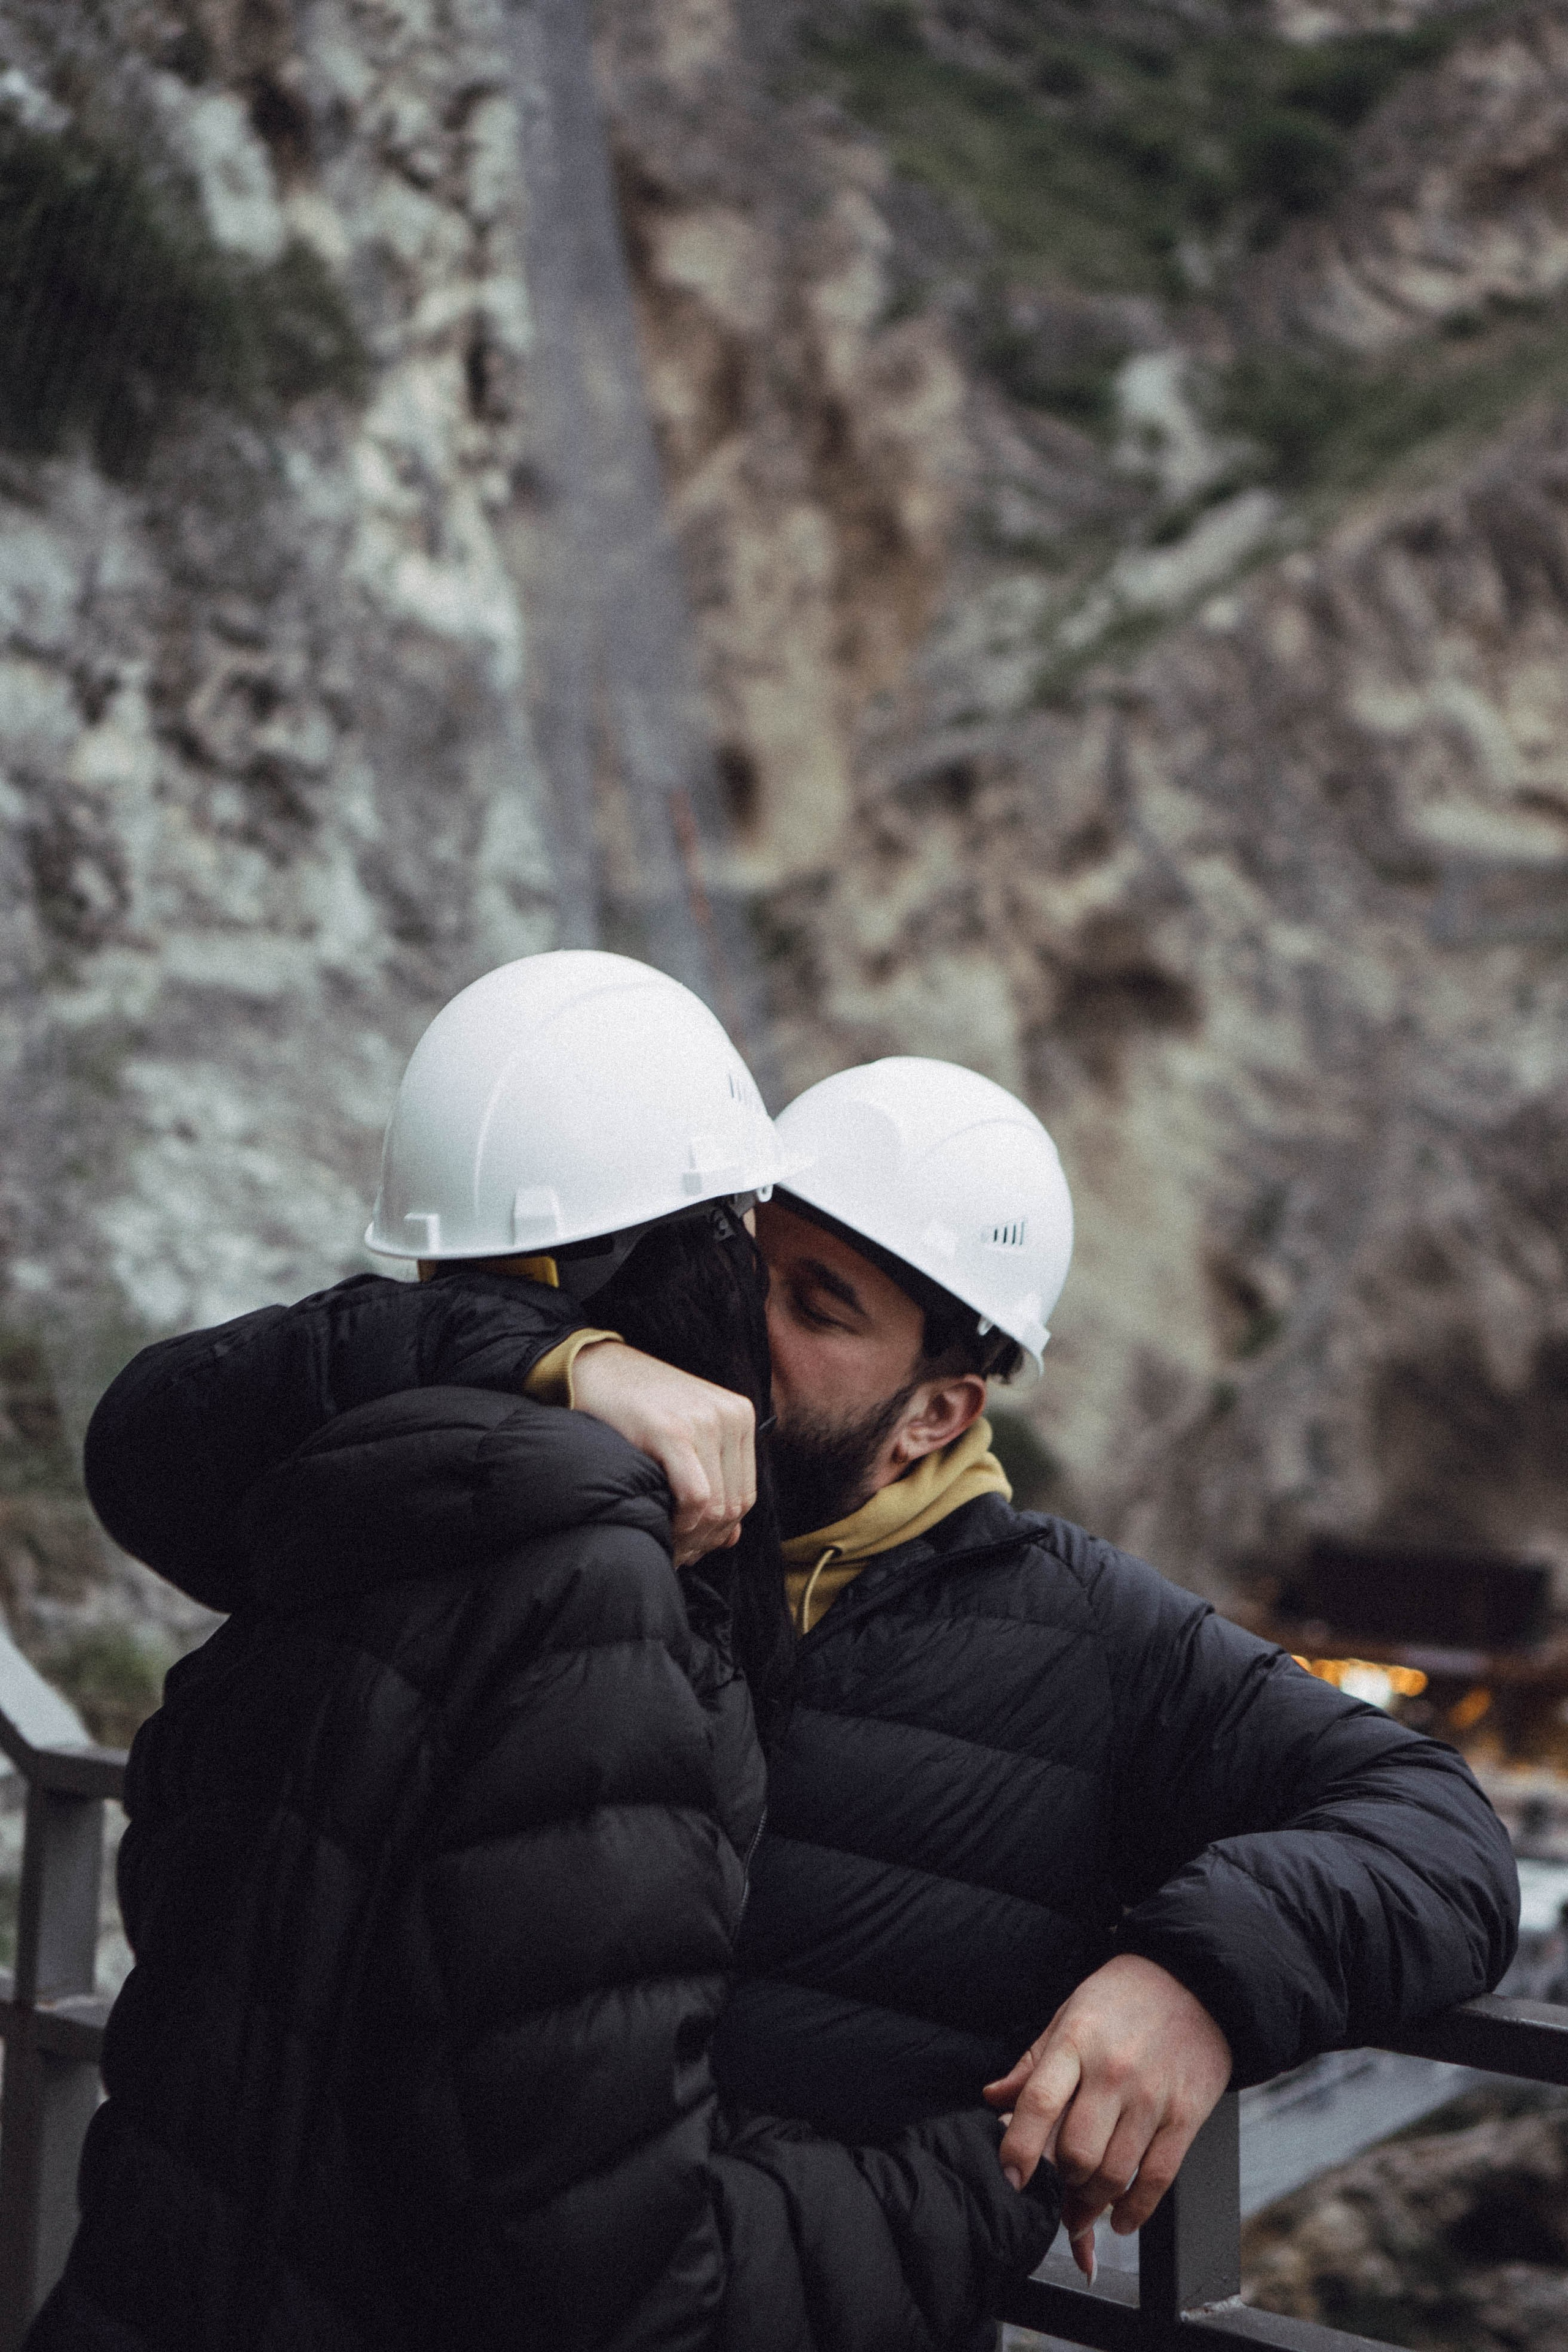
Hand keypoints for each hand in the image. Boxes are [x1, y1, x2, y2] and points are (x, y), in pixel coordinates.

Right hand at [571, 1342, 756, 1567]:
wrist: (592, 1368)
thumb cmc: (635, 1407)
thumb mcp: (685, 1436)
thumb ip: (713, 1480)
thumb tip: (732, 1539)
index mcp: (739, 1415)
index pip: (745, 1494)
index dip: (720, 1532)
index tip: (691, 1548)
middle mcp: (730, 1416)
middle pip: (734, 1505)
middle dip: (705, 1541)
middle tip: (677, 1555)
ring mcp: (705, 1421)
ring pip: (717, 1507)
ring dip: (691, 1538)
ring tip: (668, 1547)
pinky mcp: (673, 1431)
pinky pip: (696, 1498)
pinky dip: (681, 1524)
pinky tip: (660, 1526)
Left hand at [983, 1955, 1231, 2278]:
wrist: (1197, 1979)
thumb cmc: (1122, 1998)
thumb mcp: (1069, 2014)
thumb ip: (1032, 2063)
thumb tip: (992, 2098)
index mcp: (1076, 2042)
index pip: (1039, 2103)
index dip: (1018, 2149)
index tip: (1010, 2179)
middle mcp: (1114, 2071)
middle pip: (1077, 2152)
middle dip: (1060, 2181)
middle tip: (1057, 2186)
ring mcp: (1153, 2096)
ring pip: (1114, 2172)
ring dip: (1092, 2201)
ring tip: (1083, 2205)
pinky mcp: (1186, 2115)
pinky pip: (1158, 2178)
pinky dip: (1135, 2209)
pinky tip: (1120, 2218)